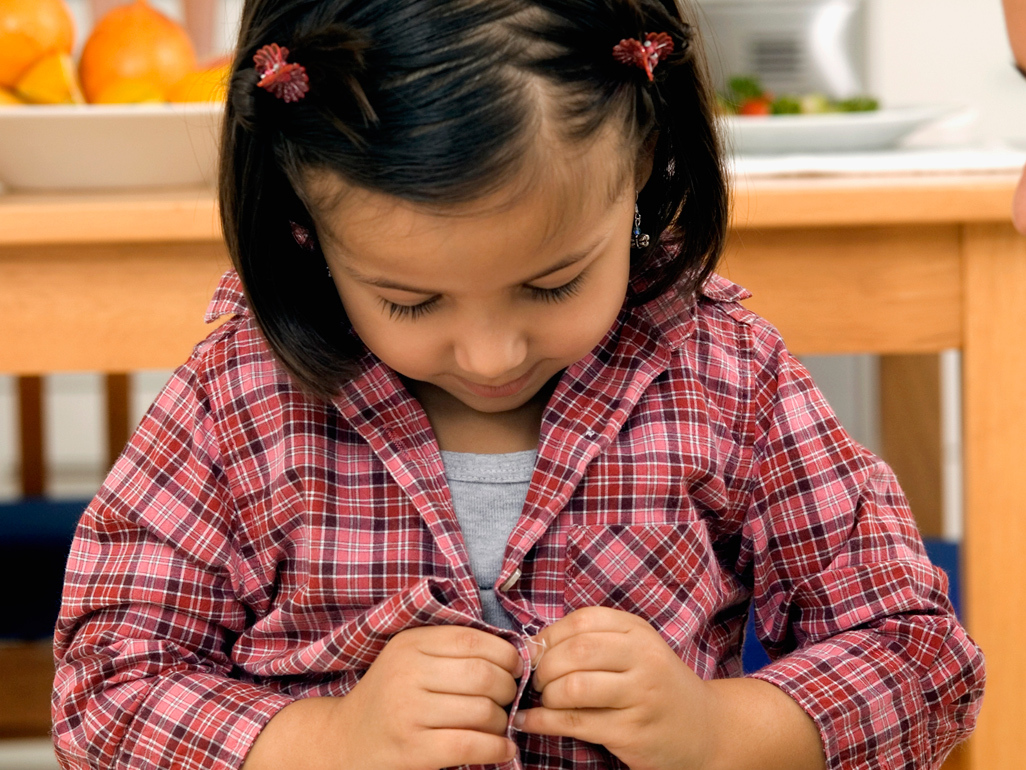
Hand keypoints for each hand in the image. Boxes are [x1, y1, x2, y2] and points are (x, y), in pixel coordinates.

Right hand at [243, 625, 522, 769]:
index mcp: (410, 644)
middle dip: (508, 689)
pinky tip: (504, 749)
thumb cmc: (390, 697)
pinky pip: (471, 745)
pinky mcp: (413, 749)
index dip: (506, 654)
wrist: (344, 741)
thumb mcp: (410, 660)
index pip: (473, 640)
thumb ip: (451, 651)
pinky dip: (497, 748)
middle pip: (483, 675)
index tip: (516, 667)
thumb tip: (515, 653)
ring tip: (500, 726)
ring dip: (503, 721)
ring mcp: (408, 712)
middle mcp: (407, 673)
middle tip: (509, 699)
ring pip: (482, 711)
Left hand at [513, 606, 714, 769]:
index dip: (549, 636)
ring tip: (545, 700)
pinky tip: (530, 720)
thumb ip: (594, 641)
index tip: (536, 651)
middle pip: (576, 652)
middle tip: (538, 680)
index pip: (582, 621)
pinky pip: (576, 723)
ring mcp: (639, 696)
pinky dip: (543, 722)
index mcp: (638, 631)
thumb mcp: (636, 649)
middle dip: (544, 667)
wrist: (706, 728)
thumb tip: (534, 647)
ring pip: (574, 688)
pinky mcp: (631, 731)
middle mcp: (642, 659)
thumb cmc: (657, 684)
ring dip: (547, 696)